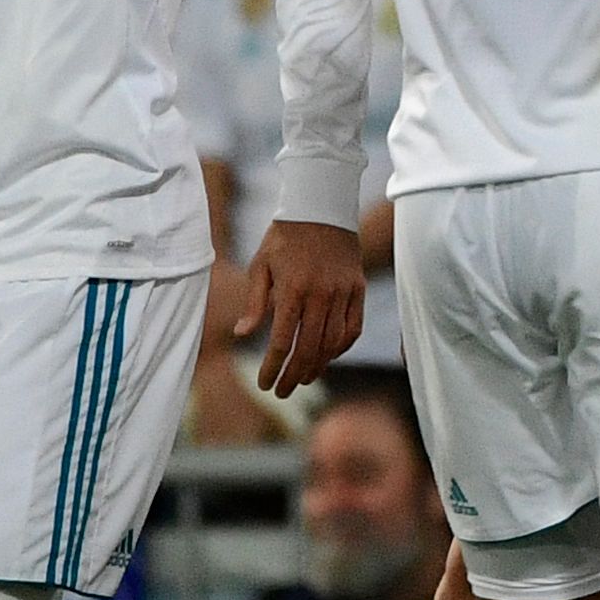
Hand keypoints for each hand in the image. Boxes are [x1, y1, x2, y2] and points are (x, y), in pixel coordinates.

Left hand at [228, 216, 364, 393]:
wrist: (321, 208)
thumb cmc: (284, 238)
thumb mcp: (261, 266)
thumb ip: (254, 303)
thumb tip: (242, 335)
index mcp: (292, 289)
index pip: (281, 341)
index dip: (272, 367)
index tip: (264, 384)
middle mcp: (320, 294)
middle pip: (308, 349)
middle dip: (293, 375)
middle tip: (282, 391)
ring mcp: (342, 293)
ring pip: (332, 343)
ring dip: (317, 366)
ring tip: (303, 378)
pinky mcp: (357, 289)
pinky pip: (352, 329)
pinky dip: (340, 348)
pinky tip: (327, 356)